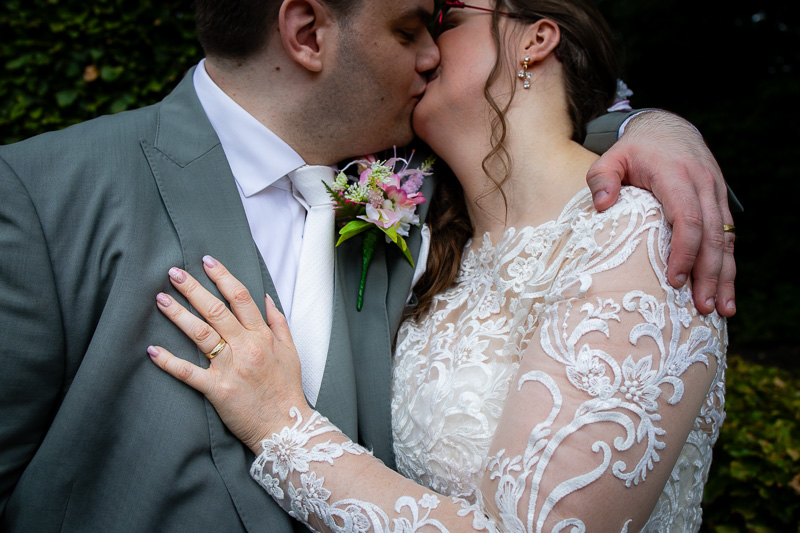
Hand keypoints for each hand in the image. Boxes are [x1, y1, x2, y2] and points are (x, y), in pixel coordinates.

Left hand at [147, 256, 309, 453]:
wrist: (286, 427)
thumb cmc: (288, 390)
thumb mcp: (291, 351)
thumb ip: (279, 323)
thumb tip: (267, 298)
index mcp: (263, 336)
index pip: (241, 298)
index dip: (222, 277)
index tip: (206, 261)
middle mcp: (246, 347)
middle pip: (216, 310)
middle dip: (193, 289)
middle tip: (173, 272)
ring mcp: (230, 368)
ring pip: (201, 334)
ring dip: (178, 315)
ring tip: (161, 299)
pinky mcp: (217, 390)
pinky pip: (188, 372)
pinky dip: (168, 361)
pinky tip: (151, 349)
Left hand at [586, 111, 735, 316]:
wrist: (667, 127)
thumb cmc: (634, 149)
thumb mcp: (610, 157)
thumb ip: (601, 178)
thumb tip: (601, 205)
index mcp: (675, 176)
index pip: (686, 218)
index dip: (683, 252)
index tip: (673, 280)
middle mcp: (702, 186)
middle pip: (712, 236)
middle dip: (709, 274)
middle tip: (703, 308)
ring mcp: (715, 194)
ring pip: (726, 239)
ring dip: (725, 276)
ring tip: (721, 310)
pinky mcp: (719, 203)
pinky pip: (728, 236)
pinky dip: (728, 265)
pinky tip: (725, 291)